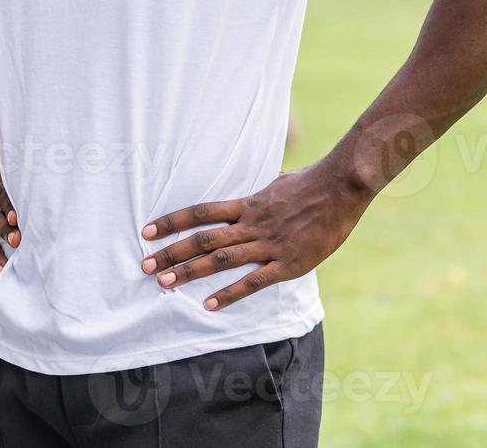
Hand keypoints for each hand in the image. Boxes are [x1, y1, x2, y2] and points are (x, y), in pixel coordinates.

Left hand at [139, 160, 370, 310]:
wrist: (341, 187)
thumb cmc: (311, 182)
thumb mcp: (276, 182)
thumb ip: (259, 193)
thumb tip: (252, 191)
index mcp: (246, 204)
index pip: (200, 212)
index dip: (172, 221)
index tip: (147, 230)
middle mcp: (251, 224)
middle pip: (203, 239)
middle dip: (171, 252)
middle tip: (145, 266)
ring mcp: (268, 244)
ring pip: (220, 260)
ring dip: (190, 272)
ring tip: (165, 284)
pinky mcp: (288, 263)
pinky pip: (253, 281)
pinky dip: (230, 294)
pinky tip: (209, 305)